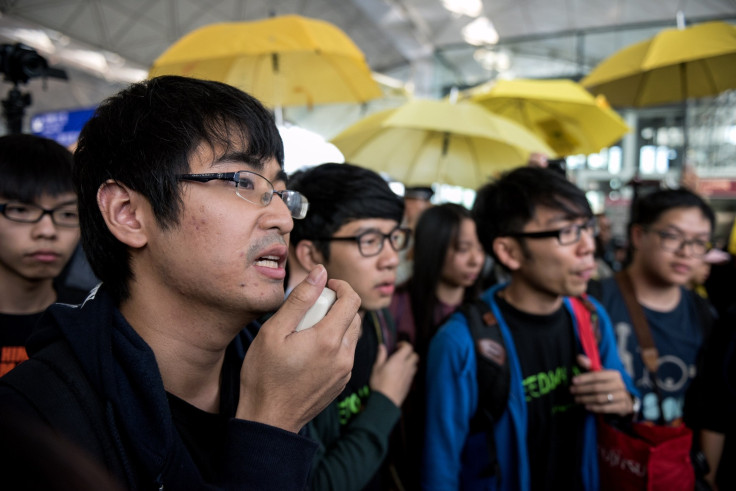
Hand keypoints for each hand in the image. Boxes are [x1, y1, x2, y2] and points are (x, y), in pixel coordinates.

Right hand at [236, 265, 361, 432]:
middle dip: (338, 305)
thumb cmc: (265, 375)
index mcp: (329, 339)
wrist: (269, 419)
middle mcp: (344, 355)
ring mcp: (345, 371)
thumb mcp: (274, 331)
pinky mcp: (341, 383)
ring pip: (351, 336)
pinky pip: (345, 354)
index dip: (341, 286)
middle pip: (355, 317)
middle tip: (312, 309)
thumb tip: (319, 273)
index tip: (325, 286)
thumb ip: (300, 299)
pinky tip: (310, 351)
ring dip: (337, 325)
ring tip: (308, 331)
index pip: (352, 300)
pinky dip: (334, 344)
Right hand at [369, 341, 418, 407]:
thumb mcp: (376, 368)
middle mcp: (407, 367)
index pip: (408, 347)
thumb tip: (382, 346)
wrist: (386, 401)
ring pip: (415, 365)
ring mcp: (409, 376)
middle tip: (400, 355)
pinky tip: (400, 375)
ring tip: (400, 365)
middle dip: (409, 353)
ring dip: (410, 363)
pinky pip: (412, 374)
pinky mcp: (410, 384)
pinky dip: (409, 371)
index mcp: (398, 360)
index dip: (404, 344)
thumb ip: (381, 356)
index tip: (397, 347)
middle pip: (415, 356)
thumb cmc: (379, 383)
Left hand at [570, 354, 632, 415]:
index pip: (596, 376)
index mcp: (614, 374)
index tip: (573, 381)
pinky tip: (586, 406)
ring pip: (600, 398)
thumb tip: (579, 357)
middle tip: (572, 391)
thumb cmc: (608, 384)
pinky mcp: (622, 407)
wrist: (624, 398)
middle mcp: (619, 384)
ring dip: (586, 399)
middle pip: (597, 388)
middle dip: (582, 390)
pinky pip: (606, 408)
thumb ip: (589, 365)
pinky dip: (594, 408)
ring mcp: (622, 396)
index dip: (584, 378)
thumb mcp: (601, 374)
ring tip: (576, 399)